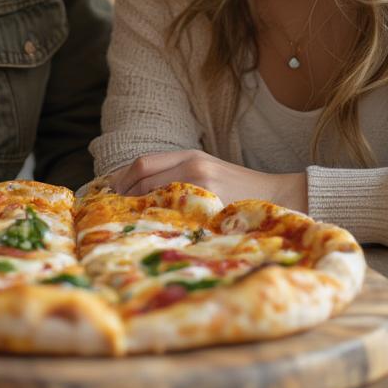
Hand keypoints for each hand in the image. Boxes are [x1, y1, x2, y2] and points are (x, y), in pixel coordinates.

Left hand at [105, 150, 308, 212]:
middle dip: (123, 196)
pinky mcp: (211, 207)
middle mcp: (192, 167)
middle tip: (112, 214)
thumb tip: (137, 192)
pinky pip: (174, 215)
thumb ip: (177, 175)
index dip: (121, 179)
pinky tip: (153, 232)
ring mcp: (201, 187)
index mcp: (189, 156)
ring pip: (153, 197)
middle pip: (142, 178)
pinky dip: (158, 221)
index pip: (142, 164)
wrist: (278, 195)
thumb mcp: (207, 171)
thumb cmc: (239, 188)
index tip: (109, 195)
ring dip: (136, 210)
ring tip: (127, 224)